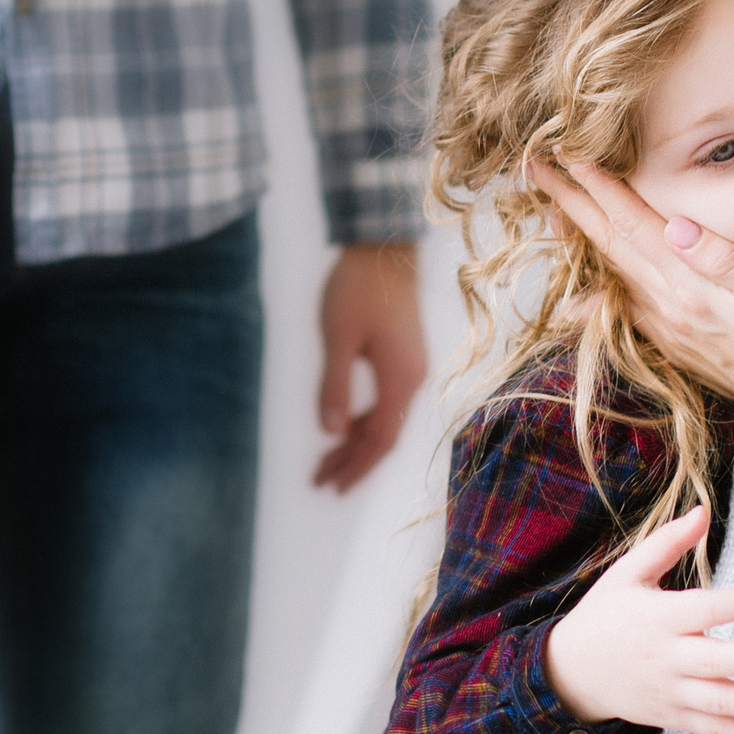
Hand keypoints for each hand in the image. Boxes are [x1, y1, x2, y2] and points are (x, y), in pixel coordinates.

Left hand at [314, 241, 426, 491]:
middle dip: (353, 463)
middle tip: (321, 483)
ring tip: (325, 462)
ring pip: (385, 421)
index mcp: (401, 379)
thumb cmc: (357, 288)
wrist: (384, 248)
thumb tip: (331, 433)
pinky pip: (387, 403)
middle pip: (384, 437)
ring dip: (356, 444)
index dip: (355, 467)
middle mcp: (413, 380)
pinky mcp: (405, 359)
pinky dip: (364, 422)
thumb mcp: (338, 338)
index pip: (379, 440)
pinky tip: (344, 427)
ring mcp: (412, 370)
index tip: (330, 485)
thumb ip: (335, 387)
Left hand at [530, 159, 733, 434]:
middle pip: (612, 246)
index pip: (636, 226)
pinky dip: (600, 283)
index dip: (601, 187)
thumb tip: (678, 226)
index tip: (566, 153)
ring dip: (581, 236)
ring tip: (553, 205)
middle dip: (573, 203)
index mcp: (695, 290)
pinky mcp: (677, 343)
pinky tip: (581, 288)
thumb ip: (731, 261)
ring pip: (613, 273)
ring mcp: (670, 329)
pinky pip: (626, 305)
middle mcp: (672, 310)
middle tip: (536, 166)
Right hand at [544, 505, 733, 733]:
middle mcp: (667, 659)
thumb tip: (704, 510)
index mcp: (658, 619)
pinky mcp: (676, 718)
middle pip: (717, 662)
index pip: (705, 609)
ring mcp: (672, 693)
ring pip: (722, 703)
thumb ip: (667, 543)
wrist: (570, 673)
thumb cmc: (605, 614)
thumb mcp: (626, 574)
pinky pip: (717, 731)